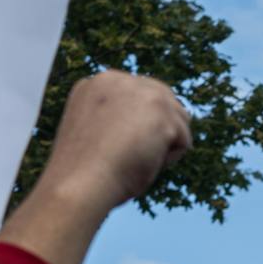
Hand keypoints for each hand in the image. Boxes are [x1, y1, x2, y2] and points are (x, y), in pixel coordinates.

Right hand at [39, 71, 192, 216]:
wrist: (79, 184)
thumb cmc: (87, 172)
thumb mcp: (98, 134)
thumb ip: (121, 120)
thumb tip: (158, 128)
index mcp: (97, 84)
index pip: (143, 99)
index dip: (140, 129)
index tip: (116, 147)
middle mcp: (118, 79)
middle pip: (167, 104)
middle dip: (158, 134)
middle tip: (129, 155)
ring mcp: (140, 90)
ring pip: (178, 122)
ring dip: (162, 147)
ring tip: (131, 158)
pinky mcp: (160, 108)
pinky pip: (183, 141)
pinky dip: (168, 159)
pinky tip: (141, 162)